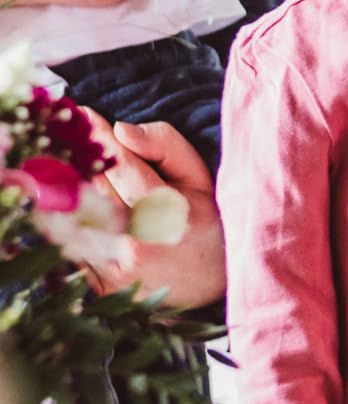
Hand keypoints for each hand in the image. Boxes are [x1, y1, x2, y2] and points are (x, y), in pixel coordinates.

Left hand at [78, 113, 225, 309]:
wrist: (219, 286)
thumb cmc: (209, 223)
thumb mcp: (200, 178)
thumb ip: (166, 146)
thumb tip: (121, 130)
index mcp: (168, 211)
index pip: (120, 165)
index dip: (99, 137)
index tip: (83, 115)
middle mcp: (137, 242)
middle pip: (91, 188)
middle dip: (83, 164)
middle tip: (76, 143)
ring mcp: (115, 270)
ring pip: (75, 217)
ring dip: (74, 196)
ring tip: (77, 178)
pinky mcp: (100, 288)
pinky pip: (72, 246)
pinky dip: (73, 227)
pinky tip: (83, 217)